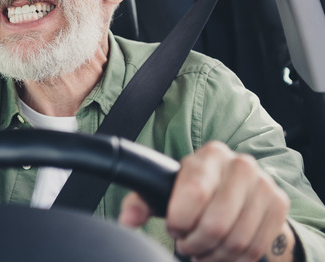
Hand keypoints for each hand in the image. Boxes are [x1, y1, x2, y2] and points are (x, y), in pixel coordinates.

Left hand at [118, 141, 296, 261]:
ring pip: (236, 240)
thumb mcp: (164, 192)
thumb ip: (140, 202)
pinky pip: (255, 247)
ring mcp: (264, 184)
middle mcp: (240, 165)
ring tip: (202, 251)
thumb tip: (126, 220)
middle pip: (215, 223)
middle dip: (195, 243)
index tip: (174, 227)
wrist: (235, 189)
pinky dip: (234, 260)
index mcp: (209, 155)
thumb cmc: (192, 192)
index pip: (193, 193)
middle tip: (186, 245)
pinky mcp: (279, 204)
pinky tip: (221, 253)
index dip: (179, 220)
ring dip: (214, 255)